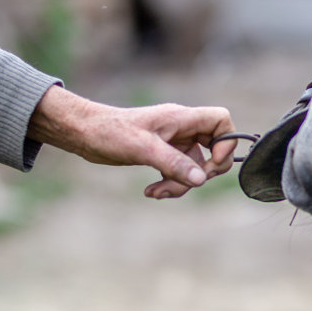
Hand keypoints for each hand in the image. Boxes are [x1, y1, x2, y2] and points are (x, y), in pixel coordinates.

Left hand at [26, 85, 238, 198]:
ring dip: (181, 184)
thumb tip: (200, 180)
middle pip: (214, 149)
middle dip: (203, 172)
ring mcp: (173, 142)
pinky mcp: (162, 154)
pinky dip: (170, 184)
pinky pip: (179, 172)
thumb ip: (174, 163)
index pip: (221, 120)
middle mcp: (182, 129)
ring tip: (157, 192)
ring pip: (195, 167)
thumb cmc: (110, 132)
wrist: (84, 133)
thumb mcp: (143, 148)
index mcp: (182, 118)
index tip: (212, 162)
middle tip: (187, 183)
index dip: (226, 142)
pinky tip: (151, 191)